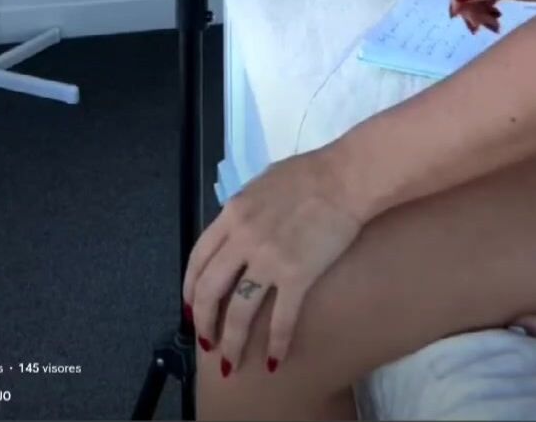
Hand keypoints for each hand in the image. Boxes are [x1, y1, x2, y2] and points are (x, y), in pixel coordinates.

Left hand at [183, 147, 361, 372]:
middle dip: (204, 322)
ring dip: (232, 342)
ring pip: (239, 312)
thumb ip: (243, 210)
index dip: (190, 289)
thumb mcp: (261, 184)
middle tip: (208, 342)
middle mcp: (242, 239)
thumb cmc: (309, 173)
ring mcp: (268, 260)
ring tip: (232, 362)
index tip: (191, 308)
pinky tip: (275, 361)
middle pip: (210, 291)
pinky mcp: (297, 276)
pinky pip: (280, 319)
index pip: (198, 258)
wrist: (345, 178)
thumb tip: (236, 229)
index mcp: (232, 213)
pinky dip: (276, 344)